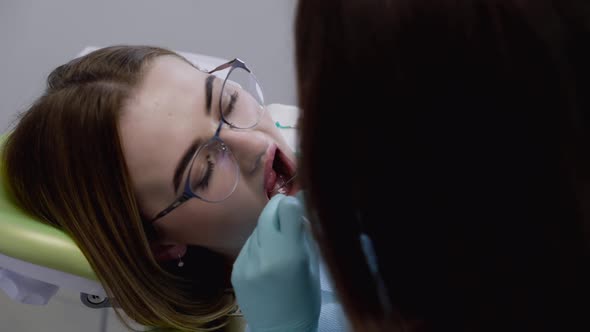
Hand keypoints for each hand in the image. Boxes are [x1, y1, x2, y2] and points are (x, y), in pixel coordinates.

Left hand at [231, 194, 319, 331]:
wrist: (280, 330)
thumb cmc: (305, 300)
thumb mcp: (314, 266)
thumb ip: (305, 235)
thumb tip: (298, 207)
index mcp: (290, 255)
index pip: (287, 208)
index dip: (293, 203)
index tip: (297, 206)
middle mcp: (265, 255)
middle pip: (268, 213)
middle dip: (278, 207)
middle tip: (286, 209)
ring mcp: (246, 262)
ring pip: (257, 229)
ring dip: (268, 228)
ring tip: (278, 243)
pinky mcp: (236, 269)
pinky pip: (248, 245)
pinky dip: (258, 245)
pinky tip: (267, 258)